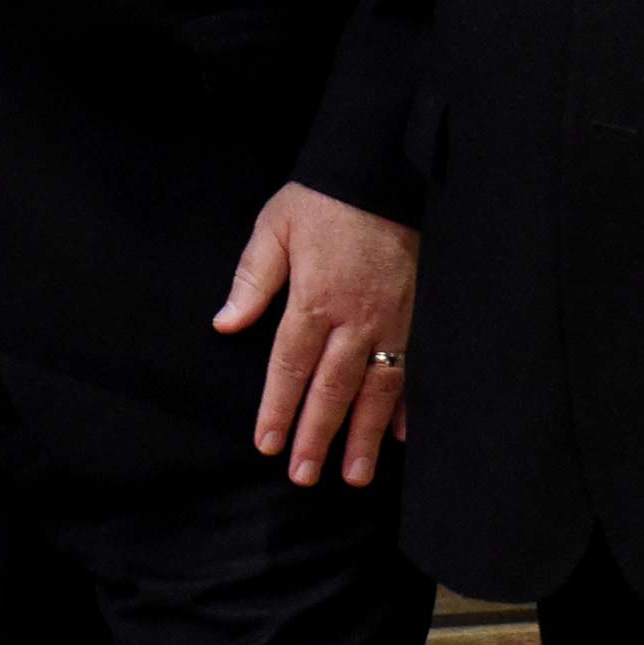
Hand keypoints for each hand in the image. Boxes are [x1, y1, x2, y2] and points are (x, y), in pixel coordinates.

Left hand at [213, 181, 418, 486]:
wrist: (383, 168)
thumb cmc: (324, 199)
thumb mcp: (275, 226)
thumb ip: (252, 278)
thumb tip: (225, 324)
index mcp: (314, 297)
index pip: (291, 365)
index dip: (278, 407)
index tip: (267, 444)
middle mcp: (355, 317)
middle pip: (333, 388)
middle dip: (317, 435)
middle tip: (304, 476)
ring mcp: (392, 319)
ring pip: (377, 389)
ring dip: (363, 435)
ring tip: (353, 475)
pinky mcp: (418, 314)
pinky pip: (414, 368)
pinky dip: (407, 406)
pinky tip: (400, 436)